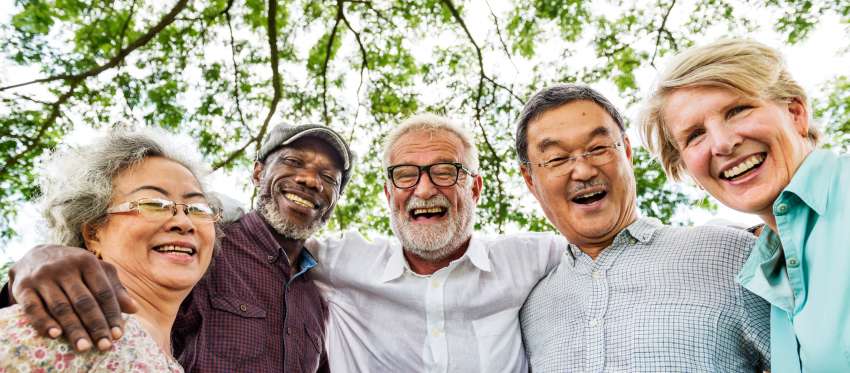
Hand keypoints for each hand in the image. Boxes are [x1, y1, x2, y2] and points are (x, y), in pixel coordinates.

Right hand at [9, 244, 138, 351]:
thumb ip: (114, 288)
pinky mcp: (23, 287)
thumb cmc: (73, 267)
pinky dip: (44, 322)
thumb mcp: (95, 270)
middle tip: (105, 345)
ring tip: (85, 347)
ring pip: (61, 307)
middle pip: (84, 301)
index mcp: (87, 261)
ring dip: (74, 329)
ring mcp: (43, 277)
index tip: (118, 335)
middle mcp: (65, 267)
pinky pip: (33, 308)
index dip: (112, 314)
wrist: (34, 254)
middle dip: (96, 325)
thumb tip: (134, 309)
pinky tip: (55, 335)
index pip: (103, 292)